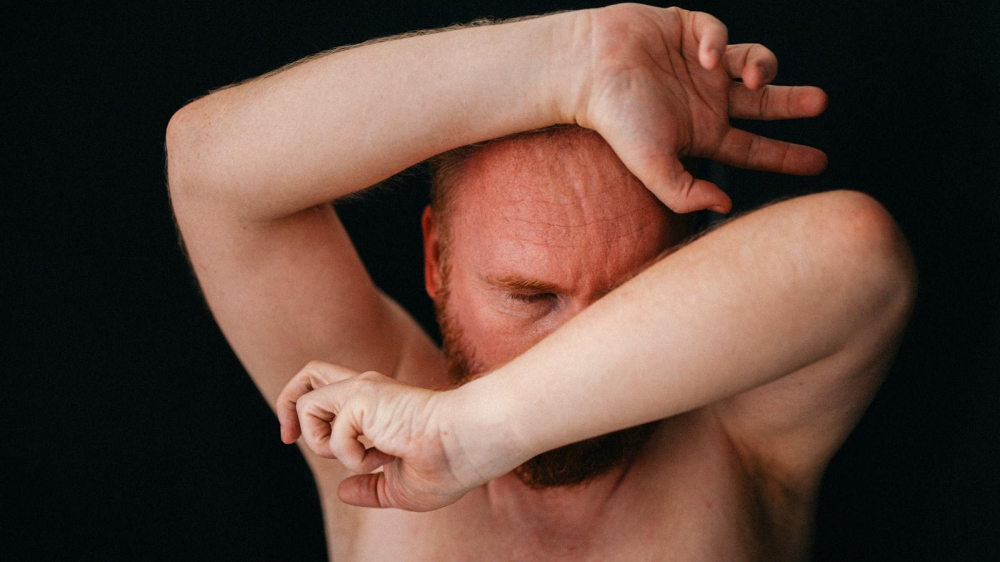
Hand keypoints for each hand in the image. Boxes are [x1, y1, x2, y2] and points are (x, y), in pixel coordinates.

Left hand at [276, 361, 498, 510]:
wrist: (468, 447)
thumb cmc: (448, 464)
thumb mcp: (400, 487)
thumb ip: (371, 489)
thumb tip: (343, 492)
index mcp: (377, 405)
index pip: (331, 391)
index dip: (309, 417)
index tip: (308, 446)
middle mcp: (367, 390)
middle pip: (309, 374)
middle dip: (288, 405)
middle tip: (289, 438)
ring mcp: (364, 390)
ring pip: (306, 403)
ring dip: (321, 442)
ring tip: (361, 457)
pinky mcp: (363, 397)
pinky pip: (329, 433)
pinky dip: (348, 455)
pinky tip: (382, 456)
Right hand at [573, 4, 828, 213]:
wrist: (586, 69)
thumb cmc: (616, 120)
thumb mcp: (652, 166)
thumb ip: (685, 193)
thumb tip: (726, 206)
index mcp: (702, 132)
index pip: (753, 148)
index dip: (787, 156)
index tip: (820, 162)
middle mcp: (707, 99)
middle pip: (763, 103)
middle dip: (793, 103)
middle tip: (820, 103)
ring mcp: (701, 64)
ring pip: (753, 62)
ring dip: (764, 67)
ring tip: (754, 79)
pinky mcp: (689, 30)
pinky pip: (720, 34)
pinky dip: (720, 43)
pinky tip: (705, 57)